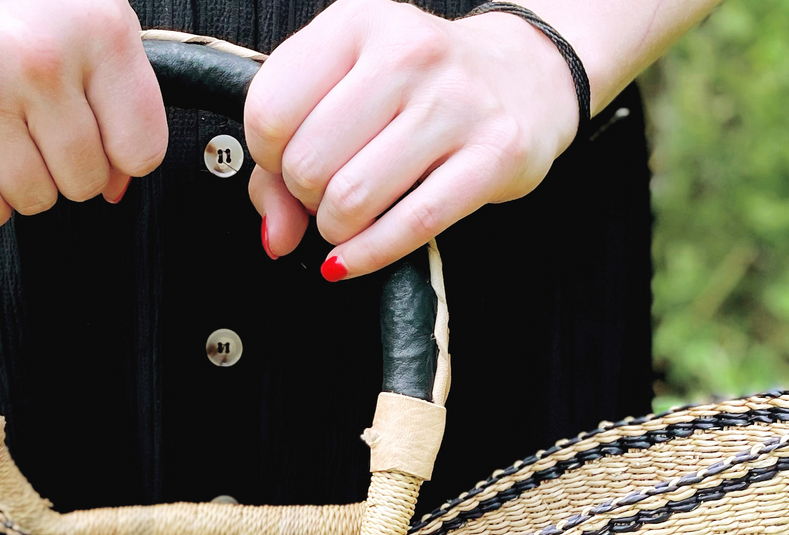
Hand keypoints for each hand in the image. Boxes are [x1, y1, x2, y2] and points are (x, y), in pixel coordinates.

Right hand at [0, 0, 167, 228]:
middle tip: (37, 123)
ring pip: (32, 198)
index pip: (142, 150)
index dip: (120, 155)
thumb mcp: (84, 10)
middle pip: (84, 182)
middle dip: (66, 166)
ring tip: (2, 128)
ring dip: (22, 181)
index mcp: (99, 28)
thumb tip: (115, 188)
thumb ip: (114, 91)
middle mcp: (40, 59)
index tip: (96, 133)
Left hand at [244, 0, 582, 278]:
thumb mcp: (342, 94)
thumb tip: (276, 234)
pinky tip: (354, 257)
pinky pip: (411, 225)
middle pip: (308, 164)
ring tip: (349, 218)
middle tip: (324, 195)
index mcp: (355, 23)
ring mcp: (454, 103)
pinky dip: (368, 256)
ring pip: (351, 201)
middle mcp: (406, 52)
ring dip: (336, 229)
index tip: (285, 165)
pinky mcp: (494, 155)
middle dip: (304, 199)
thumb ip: (284, 161)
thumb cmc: (417, 89)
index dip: (266, 157)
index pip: (269, 111)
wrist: (523, 74)